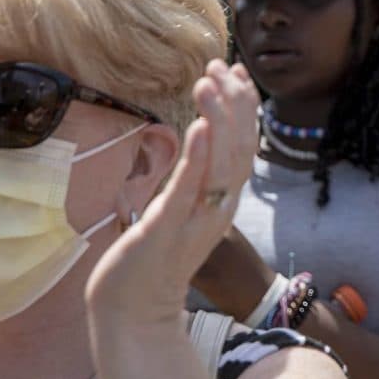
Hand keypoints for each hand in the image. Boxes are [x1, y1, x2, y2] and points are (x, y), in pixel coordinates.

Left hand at [86, 62, 259, 330]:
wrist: (133, 314)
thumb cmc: (151, 262)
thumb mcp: (180, 211)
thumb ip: (193, 180)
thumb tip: (197, 141)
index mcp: (223, 201)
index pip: (245, 144)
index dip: (245, 105)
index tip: (236, 70)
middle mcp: (218, 208)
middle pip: (240, 146)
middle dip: (233, 101)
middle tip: (219, 65)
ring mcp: (194, 219)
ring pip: (221, 162)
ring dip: (219, 118)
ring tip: (209, 82)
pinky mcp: (165, 229)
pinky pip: (187, 189)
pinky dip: (197, 157)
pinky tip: (199, 127)